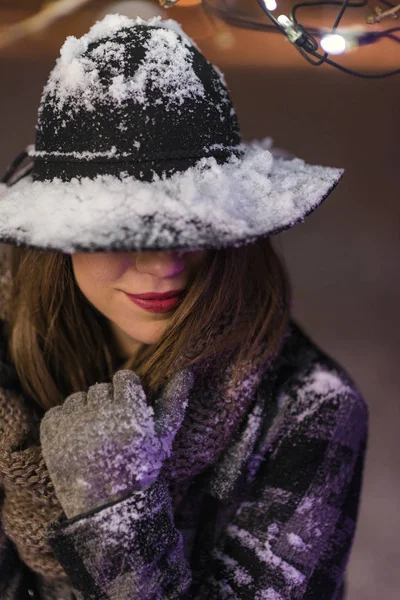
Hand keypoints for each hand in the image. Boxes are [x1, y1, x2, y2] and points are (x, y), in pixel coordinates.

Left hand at [40, 368, 193, 518]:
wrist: (108, 507)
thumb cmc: (141, 468)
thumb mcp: (163, 436)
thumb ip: (175, 400)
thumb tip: (187, 371)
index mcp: (129, 414)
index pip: (125, 378)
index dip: (128, 394)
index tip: (129, 411)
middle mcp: (100, 416)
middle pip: (101, 388)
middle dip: (107, 404)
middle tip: (112, 429)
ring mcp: (73, 426)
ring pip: (78, 398)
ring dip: (85, 412)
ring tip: (94, 436)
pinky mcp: (51, 436)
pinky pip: (57, 412)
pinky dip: (65, 423)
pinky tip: (77, 441)